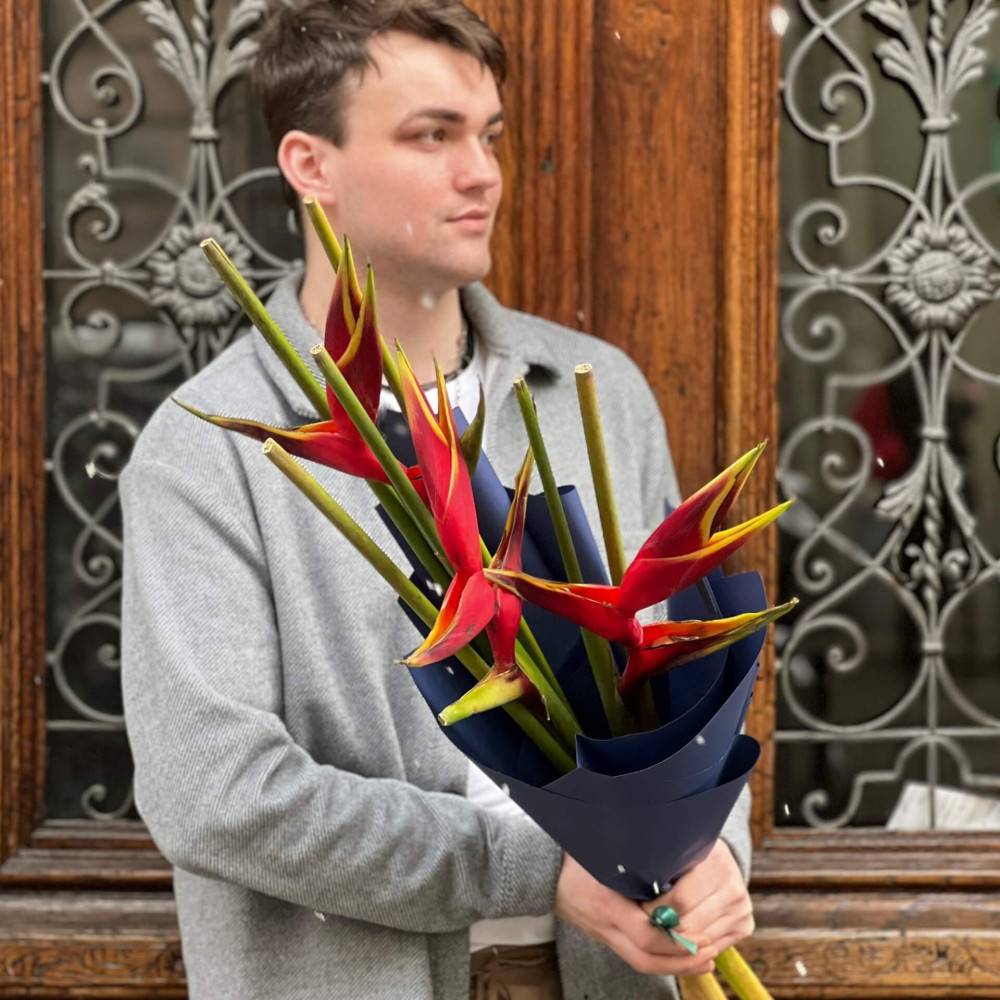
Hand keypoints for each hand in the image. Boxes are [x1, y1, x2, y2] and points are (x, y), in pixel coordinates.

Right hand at [553, 854, 716, 976]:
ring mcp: (604, 934)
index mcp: (605, 902)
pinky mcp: (606, 936)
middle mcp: (605, 924)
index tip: (701, 931)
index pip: (644, 933)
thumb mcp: (602, 849)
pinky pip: (636, 956)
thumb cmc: (575, 853)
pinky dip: (663, 960)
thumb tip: (672, 848)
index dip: (674, 938)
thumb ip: (633, 855)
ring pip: (641, 963)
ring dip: (676, 965)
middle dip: (682, 960)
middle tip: (711, 951)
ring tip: (706, 958)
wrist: (542, 871)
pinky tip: (684, 954)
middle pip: (645, 958)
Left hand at [641, 839, 754, 962]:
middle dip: (663, 928)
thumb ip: (659, 868)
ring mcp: (742, 909)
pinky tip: (678, 937)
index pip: (679, 900)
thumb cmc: (686, 856)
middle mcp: (734, 887)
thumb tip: (633, 890)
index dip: (655, 909)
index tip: (639, 910)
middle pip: (689, 923)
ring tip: (656, 932)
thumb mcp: (674, 853)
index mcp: (716, 862)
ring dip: (676, 940)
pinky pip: (712, 947)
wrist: (717, 859)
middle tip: (641, 927)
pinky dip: (692, 947)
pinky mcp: (745, 926)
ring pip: (700, 940)